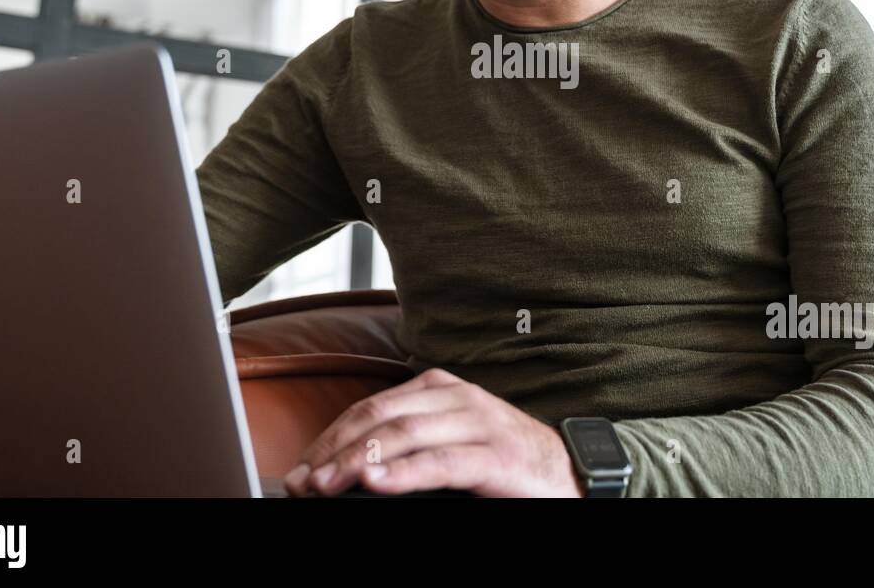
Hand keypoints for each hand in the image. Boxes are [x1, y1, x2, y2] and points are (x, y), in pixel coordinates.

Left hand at [282, 367, 583, 497]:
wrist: (572, 475)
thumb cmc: (505, 463)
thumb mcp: (452, 442)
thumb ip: (411, 444)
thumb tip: (351, 468)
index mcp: (442, 389)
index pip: (373, 406)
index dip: (332, 436)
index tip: (302, 467)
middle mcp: (458, 398)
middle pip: (381, 416)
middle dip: (335, 450)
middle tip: (303, 482)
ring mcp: (480, 424)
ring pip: (404, 435)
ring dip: (357, 462)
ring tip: (325, 485)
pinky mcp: (496, 456)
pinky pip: (441, 462)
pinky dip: (403, 473)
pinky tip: (375, 484)